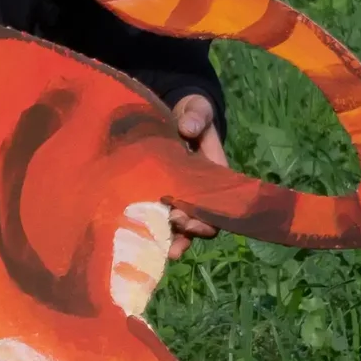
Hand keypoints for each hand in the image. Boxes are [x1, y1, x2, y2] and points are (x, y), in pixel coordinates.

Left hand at [165, 94, 226, 259]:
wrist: (173, 117)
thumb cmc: (191, 115)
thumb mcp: (197, 110)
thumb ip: (196, 117)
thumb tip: (188, 128)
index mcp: (215, 176)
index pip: (217, 207)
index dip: (204, 218)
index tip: (184, 217)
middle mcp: (201, 194)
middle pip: (201, 224)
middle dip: (188, 232)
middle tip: (170, 226)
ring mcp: (182, 198)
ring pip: (182, 228)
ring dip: (173, 240)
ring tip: (162, 250)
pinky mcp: (163, 198)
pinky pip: (162, 219)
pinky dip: (155, 231)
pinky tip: (142, 240)